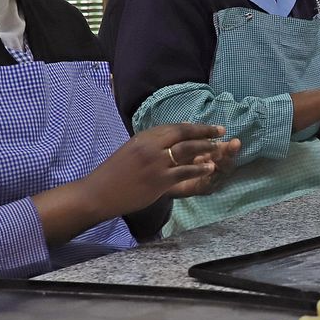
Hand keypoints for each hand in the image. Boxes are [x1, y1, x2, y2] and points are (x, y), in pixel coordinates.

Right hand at [82, 123, 227, 217]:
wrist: (99, 192)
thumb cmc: (115, 173)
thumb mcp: (132, 151)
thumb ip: (152, 144)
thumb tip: (172, 139)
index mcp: (144, 137)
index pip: (174, 127)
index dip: (194, 126)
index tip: (209, 127)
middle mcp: (151, 146)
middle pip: (183, 134)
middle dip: (205, 132)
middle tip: (220, 131)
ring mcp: (156, 163)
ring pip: (187, 151)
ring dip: (206, 148)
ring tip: (219, 149)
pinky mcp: (159, 180)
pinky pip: (184, 172)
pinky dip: (199, 169)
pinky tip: (210, 168)